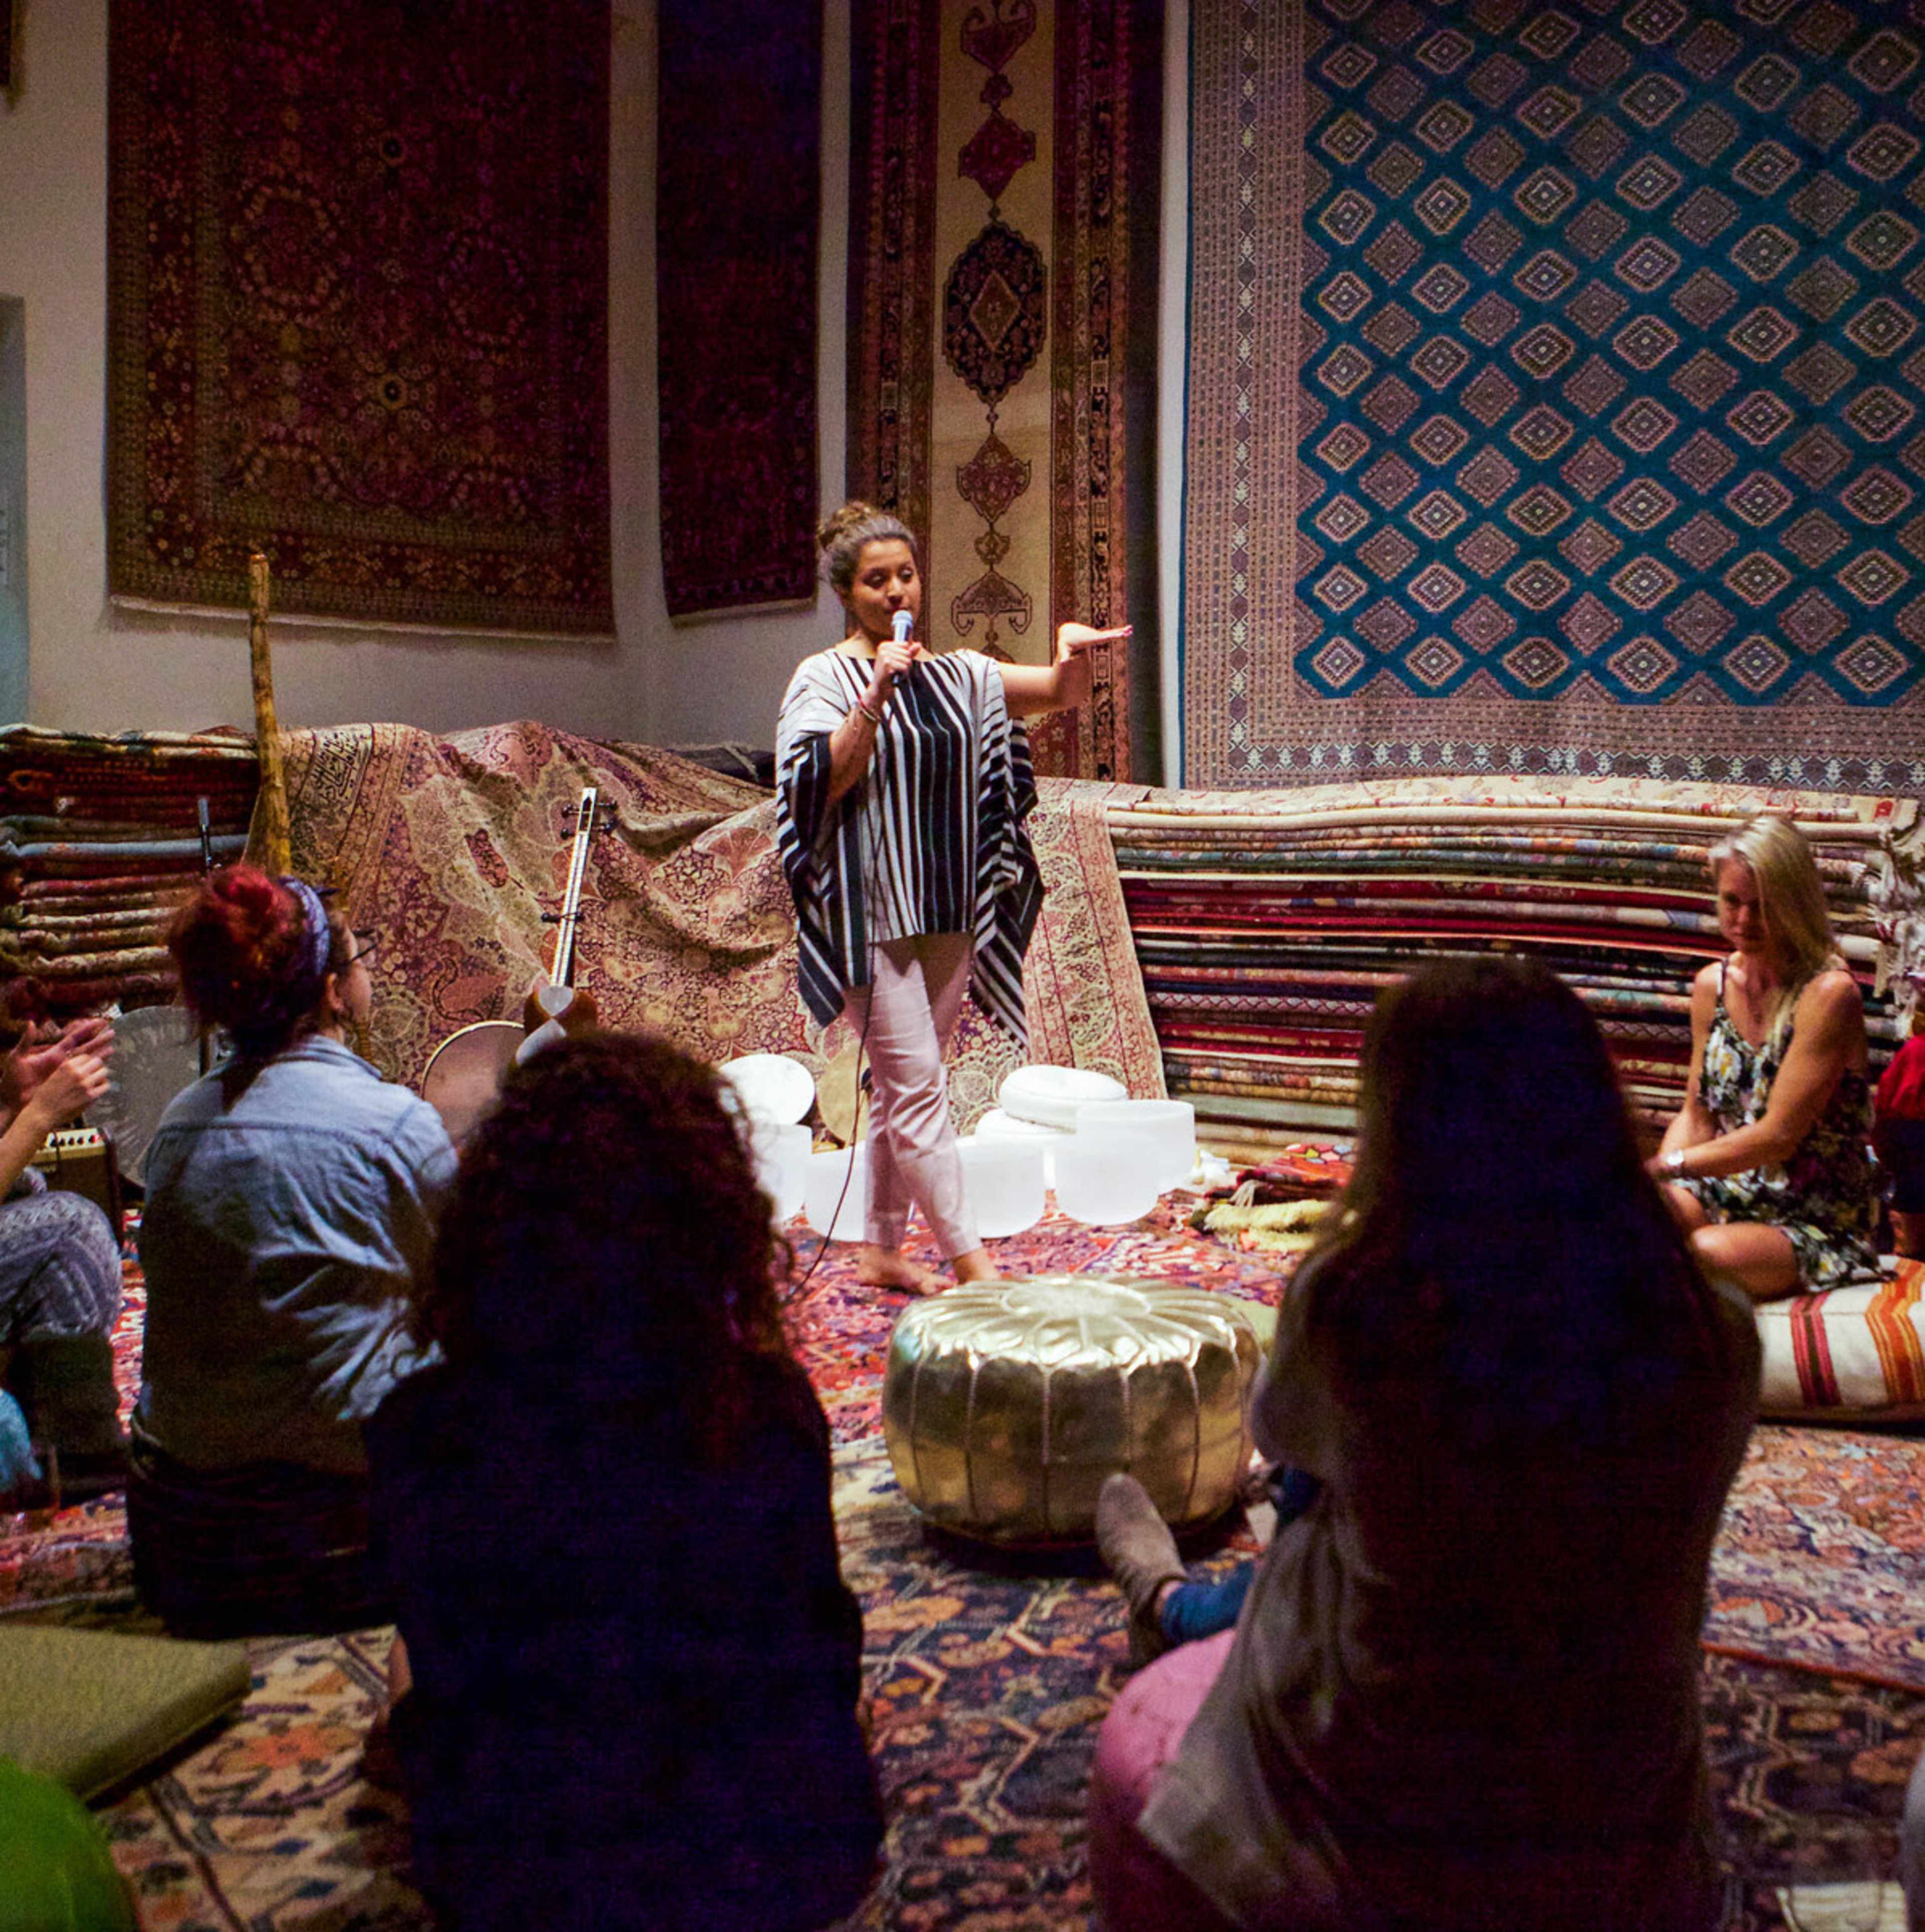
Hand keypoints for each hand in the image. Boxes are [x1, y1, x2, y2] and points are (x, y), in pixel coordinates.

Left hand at [1, 1017, 115, 1113]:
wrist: (12, 1099)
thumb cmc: (12, 1079)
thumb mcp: (17, 1058)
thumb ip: (26, 1041)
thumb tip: (30, 1022)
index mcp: (53, 1053)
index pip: (74, 1038)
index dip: (87, 1029)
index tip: (99, 1022)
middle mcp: (61, 1061)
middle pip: (84, 1048)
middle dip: (99, 1040)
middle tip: (113, 1033)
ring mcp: (65, 1073)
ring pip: (87, 1061)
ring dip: (100, 1055)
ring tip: (113, 1049)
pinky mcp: (65, 1084)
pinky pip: (83, 1077)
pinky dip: (93, 1072)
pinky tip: (102, 1071)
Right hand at [20, 1052, 109, 1135]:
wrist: (42, 1113)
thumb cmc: (46, 1096)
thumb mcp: (54, 1075)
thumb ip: (68, 1069)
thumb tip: (81, 1064)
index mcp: (67, 1066)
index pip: (86, 1056)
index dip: (86, 1062)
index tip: (85, 1068)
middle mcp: (77, 1073)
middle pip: (97, 1061)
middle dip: (96, 1067)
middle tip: (93, 1074)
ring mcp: (85, 1084)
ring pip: (104, 1071)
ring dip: (100, 1076)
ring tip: (95, 1081)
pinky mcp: (91, 1096)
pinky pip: (105, 1085)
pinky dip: (103, 1086)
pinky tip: (97, 1090)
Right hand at [869, 634, 923, 697]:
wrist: (880, 688)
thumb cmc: (890, 674)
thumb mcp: (900, 660)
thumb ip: (910, 652)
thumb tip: (919, 644)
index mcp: (885, 645)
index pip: (906, 645)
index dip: (906, 655)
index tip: (897, 662)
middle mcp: (884, 648)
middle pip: (908, 653)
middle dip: (906, 664)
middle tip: (897, 670)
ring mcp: (884, 655)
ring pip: (907, 661)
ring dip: (905, 670)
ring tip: (896, 674)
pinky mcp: (886, 664)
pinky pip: (904, 668)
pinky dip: (903, 675)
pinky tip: (896, 677)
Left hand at [1055, 621, 1131, 659]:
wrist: (1068, 631)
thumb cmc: (1066, 642)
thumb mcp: (1065, 649)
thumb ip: (1065, 656)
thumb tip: (1063, 662)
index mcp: (1090, 638)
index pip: (1102, 638)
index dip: (1110, 636)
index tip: (1118, 635)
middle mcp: (1095, 635)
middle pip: (1109, 634)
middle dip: (1119, 632)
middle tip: (1129, 630)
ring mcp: (1097, 634)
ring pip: (1111, 633)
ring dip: (1121, 631)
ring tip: (1130, 629)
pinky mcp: (1098, 635)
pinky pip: (1109, 634)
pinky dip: (1117, 633)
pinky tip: (1125, 632)